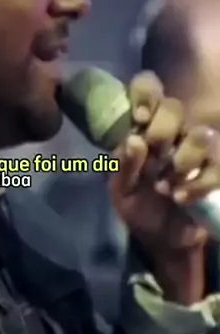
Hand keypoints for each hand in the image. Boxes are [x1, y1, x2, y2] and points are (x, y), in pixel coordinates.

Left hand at [109, 71, 219, 254]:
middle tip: (156, 153)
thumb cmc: (139, 210)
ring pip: (200, 133)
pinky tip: (181, 199)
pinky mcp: (214, 171)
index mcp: (142, 132)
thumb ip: (124, 167)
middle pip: (174, 107)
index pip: (147, 91)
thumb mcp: (122, 193)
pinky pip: (216, 167)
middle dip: (162, 128)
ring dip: (184, 157)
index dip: (145, 94)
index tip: (141, 117)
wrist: (166, 242)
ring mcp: (195, 151)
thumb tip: (134, 139)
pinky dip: (197, 184)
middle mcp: (170, 134)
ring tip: (166, 185)